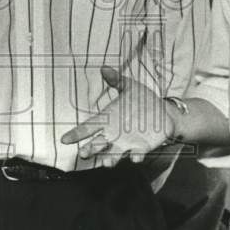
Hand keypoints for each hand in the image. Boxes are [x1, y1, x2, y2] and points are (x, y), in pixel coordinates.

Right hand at [60, 65, 174, 165]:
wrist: (165, 113)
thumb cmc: (143, 101)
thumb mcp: (130, 87)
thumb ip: (117, 80)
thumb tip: (104, 67)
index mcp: (108, 120)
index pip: (89, 127)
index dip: (77, 133)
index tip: (64, 139)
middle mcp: (114, 135)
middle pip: (98, 144)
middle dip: (91, 149)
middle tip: (83, 153)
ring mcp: (127, 143)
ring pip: (115, 153)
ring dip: (111, 158)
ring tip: (107, 162)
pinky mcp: (142, 147)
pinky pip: (137, 153)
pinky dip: (135, 156)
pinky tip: (135, 157)